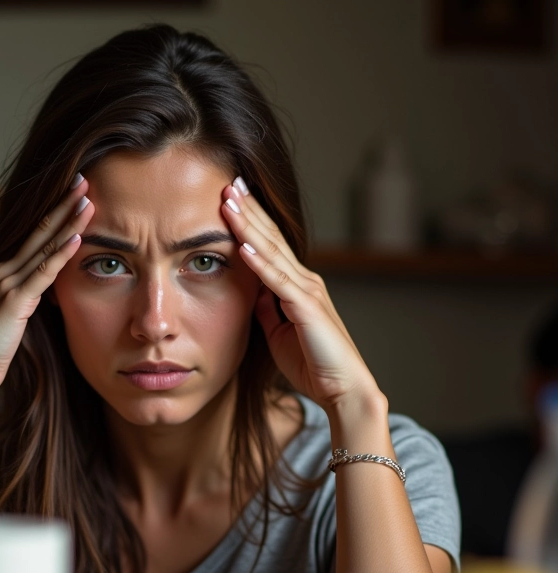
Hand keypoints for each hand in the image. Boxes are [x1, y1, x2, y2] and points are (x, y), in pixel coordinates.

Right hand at [0, 177, 93, 395]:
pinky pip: (42, 273)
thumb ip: (23, 300)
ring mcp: (7, 283)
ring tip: (87, 198)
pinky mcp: (14, 301)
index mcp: (3, 273)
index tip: (74, 195)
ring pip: (44, 246)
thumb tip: (41, 293)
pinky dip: (61, 254)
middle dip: (63, 205)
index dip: (55, 214)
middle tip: (83, 180)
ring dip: (68, 221)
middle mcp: (3, 271)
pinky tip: (78, 237)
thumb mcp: (7, 318)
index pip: (35, 237)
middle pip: (39, 231)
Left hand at [221, 179, 379, 412]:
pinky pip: (278, 283)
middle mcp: (306, 281)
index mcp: (298, 286)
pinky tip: (243, 246)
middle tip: (229, 182)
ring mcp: (308, 292)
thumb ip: (266, 308)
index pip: (271, 245)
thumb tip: (250, 290)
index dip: (251, 220)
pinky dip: (260, 263)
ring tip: (230, 202)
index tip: (231, 198)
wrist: (343, 390)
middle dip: (250, 210)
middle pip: (272, 238)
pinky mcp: (307, 309)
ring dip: (250, 227)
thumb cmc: (312, 364)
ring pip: (273, 252)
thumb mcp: (278, 332)